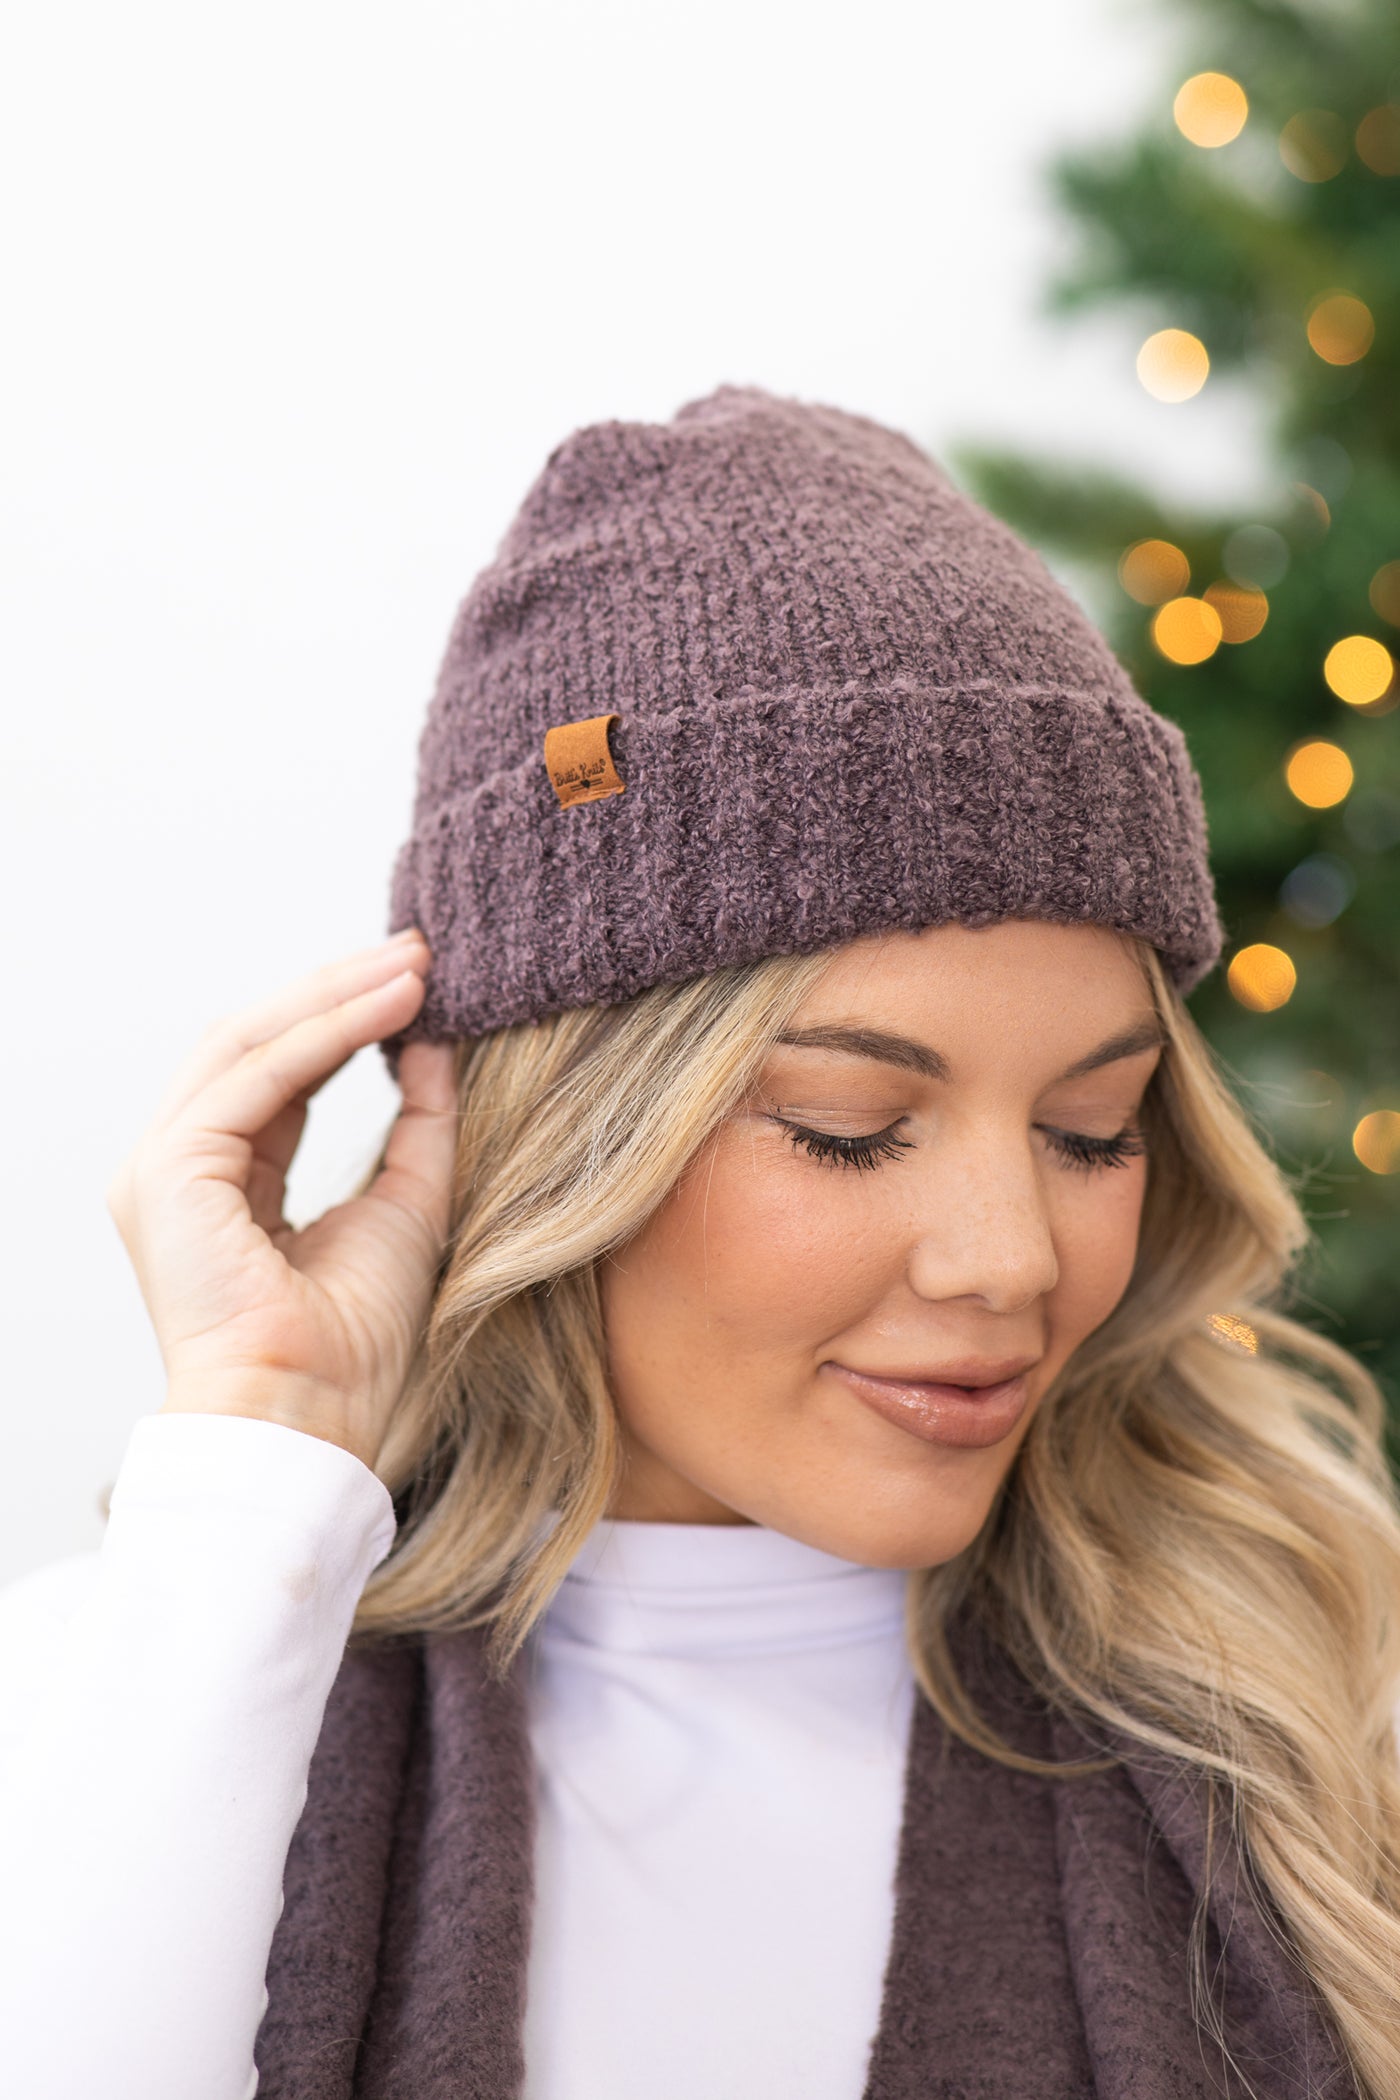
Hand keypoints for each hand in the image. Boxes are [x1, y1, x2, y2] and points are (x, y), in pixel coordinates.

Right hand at [105, 930, 458, 1469]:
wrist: (311, 1416)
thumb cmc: (355, 1345)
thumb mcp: (408, 1207)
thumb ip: (418, 1125)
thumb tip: (436, 1044)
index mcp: (223, 1186)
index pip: (281, 1076)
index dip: (348, 1021)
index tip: (420, 982)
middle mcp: (183, 1170)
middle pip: (258, 1045)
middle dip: (340, 990)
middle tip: (420, 950)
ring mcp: (166, 1168)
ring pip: (252, 1043)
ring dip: (339, 996)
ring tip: (417, 966)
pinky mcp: (173, 1170)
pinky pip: (258, 1074)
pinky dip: (329, 1031)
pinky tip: (393, 1005)